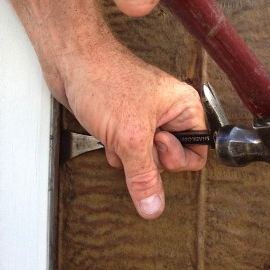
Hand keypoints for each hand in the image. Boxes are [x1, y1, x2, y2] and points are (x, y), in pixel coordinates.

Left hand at [55, 36, 206, 219]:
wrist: (71, 63)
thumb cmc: (105, 80)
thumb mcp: (130, 137)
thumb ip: (144, 177)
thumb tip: (154, 206)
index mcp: (184, 106)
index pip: (198, 152)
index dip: (176, 157)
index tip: (156, 144)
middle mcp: (169, 111)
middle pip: (170, 158)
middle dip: (146, 155)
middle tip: (134, 135)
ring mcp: (146, 117)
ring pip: (146, 157)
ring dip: (127, 153)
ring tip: (116, 128)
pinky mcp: (126, 121)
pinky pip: (128, 150)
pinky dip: (115, 147)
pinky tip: (105, 129)